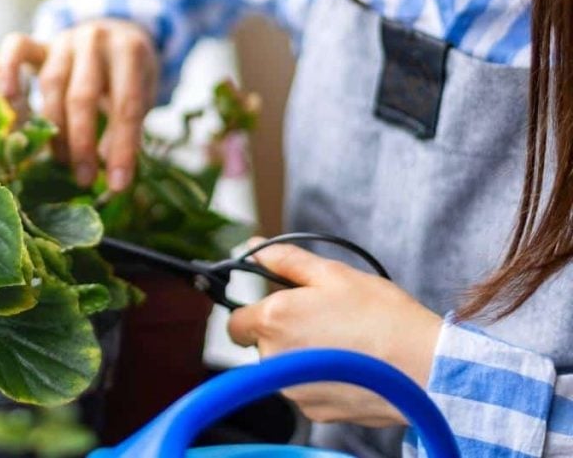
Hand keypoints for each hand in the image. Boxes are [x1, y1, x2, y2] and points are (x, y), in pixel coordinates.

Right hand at [0, 19, 159, 190]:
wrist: (116, 32)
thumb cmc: (129, 73)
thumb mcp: (142, 96)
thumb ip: (127, 126)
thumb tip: (110, 170)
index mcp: (130, 50)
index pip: (127, 105)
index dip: (122, 148)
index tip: (118, 184)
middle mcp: (95, 40)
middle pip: (83, 96)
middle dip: (82, 144)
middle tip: (84, 178)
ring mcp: (63, 39)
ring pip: (51, 84)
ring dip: (53, 129)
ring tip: (61, 160)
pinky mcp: (38, 43)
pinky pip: (15, 49)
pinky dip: (7, 72)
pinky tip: (8, 101)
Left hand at [226, 240, 442, 426]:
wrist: (422, 365)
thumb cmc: (381, 315)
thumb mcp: (333, 274)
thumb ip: (286, 260)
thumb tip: (254, 247)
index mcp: (273, 321)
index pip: (235, 324)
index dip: (253, 313)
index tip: (277, 309)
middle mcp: (274, 360)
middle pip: (261, 346)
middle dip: (282, 333)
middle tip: (322, 320)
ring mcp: (293, 390)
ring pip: (284, 370)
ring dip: (302, 357)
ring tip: (342, 344)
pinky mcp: (314, 412)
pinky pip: (306, 391)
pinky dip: (321, 380)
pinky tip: (349, 367)